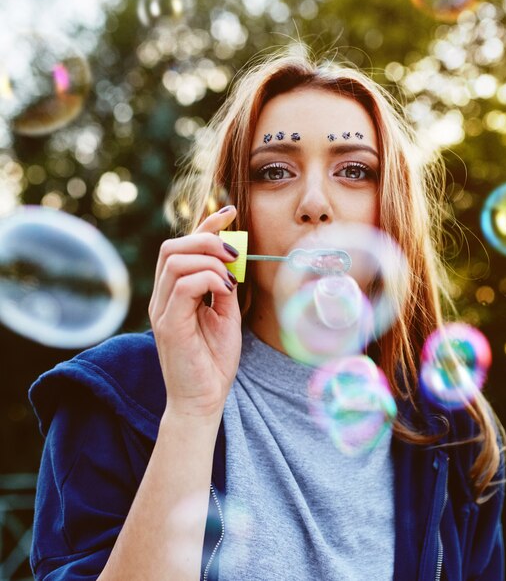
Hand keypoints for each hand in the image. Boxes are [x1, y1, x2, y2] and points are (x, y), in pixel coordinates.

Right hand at [149, 206, 241, 418]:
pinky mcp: (168, 325)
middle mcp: (162, 297)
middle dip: (207, 239)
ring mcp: (162, 310)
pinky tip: (225, 290)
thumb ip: (223, 286)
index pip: (182, 248)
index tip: (230, 212)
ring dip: (210, 260)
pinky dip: (208, 279)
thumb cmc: (214, 360)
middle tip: (235, 254)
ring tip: (231, 277)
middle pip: (172, 247)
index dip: (205, 226)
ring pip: (175, 260)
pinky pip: (183, 285)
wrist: (203, 400)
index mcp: (174, 293)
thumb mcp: (225, 315)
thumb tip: (232, 260)